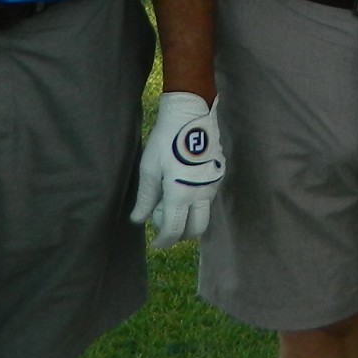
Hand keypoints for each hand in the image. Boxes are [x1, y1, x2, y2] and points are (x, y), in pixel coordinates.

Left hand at [132, 91, 223, 248]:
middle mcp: (202, 193)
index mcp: (181, 194)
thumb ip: (145, 198)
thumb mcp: (149, 169)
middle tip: (164, 222)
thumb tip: (138, 220)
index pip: (174, 229)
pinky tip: (182, 186)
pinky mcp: (219, 174)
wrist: (191, 113)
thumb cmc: (165, 140)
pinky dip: (195, 202)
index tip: (156, 244)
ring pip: (204, 214)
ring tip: (170, 199)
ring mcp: (213, 184)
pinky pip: (208, 198)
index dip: (164, 240)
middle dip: (180, 233)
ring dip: (188, 217)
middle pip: (196, 229)